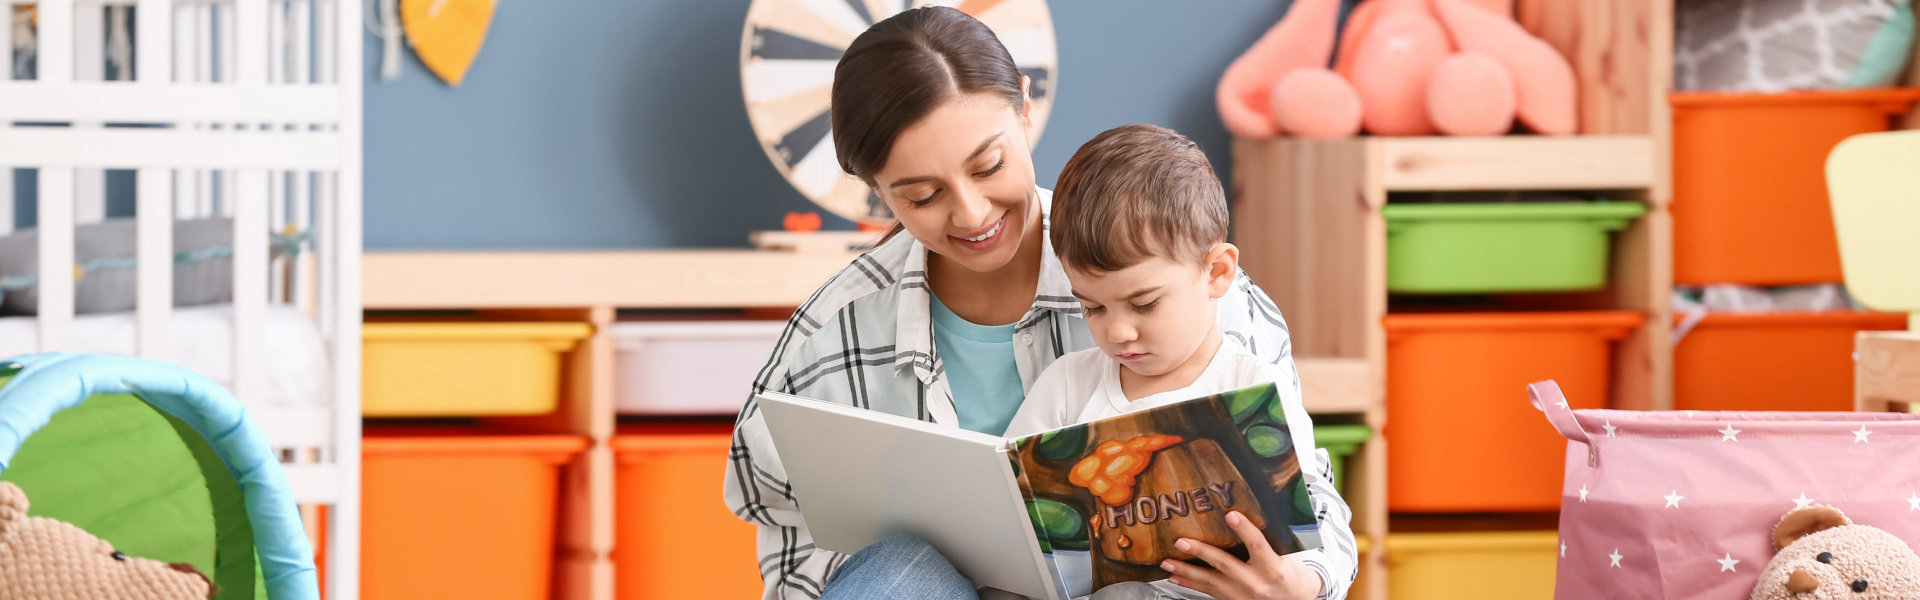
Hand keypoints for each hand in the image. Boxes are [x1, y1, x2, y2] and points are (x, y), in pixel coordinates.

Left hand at [1158, 511, 1321, 599]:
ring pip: (1210, 582)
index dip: (1245, 530)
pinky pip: (1208, 592)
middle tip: (1181, 541)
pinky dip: (1189, 585)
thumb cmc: (1292, 578)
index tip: (1232, 515)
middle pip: (1225, 565)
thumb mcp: (1289, 558)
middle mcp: (1256, 583)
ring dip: (1186, 571)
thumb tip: (1253, 510)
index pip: (1258, 546)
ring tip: (1168, 562)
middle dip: (1201, 552)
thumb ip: (1270, 540)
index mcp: (1273, 569)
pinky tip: (1176, 578)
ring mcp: (1242, 596)